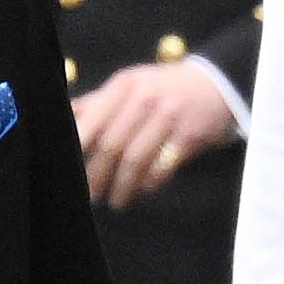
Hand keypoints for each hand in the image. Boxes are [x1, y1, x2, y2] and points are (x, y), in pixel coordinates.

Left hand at [75, 59, 237, 207]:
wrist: (216, 83)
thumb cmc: (165, 88)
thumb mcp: (130, 84)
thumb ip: (98, 102)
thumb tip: (67, 117)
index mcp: (124, 86)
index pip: (92, 121)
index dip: (79, 148)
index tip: (71, 167)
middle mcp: (144, 100)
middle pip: (112, 145)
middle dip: (98, 175)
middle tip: (93, 193)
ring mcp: (168, 118)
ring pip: (136, 160)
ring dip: (123, 185)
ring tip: (116, 200)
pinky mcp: (189, 136)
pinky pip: (162, 167)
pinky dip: (149, 182)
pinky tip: (143, 188)